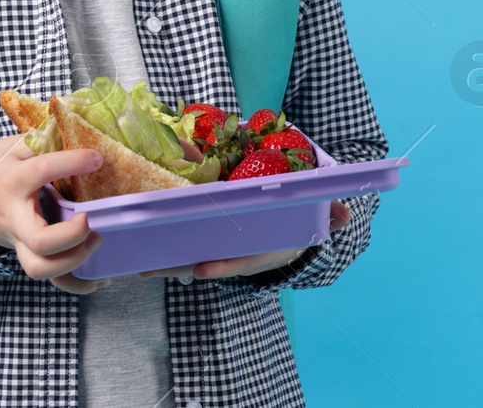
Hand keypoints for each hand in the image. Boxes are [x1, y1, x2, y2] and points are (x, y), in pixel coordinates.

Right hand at [0, 134, 113, 293]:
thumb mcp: (13, 146)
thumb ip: (43, 141)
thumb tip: (79, 129)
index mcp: (14, 181)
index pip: (41, 172)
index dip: (71, 163)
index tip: (97, 158)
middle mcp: (15, 216)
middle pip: (40, 242)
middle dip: (71, 236)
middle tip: (88, 219)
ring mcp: (19, 240)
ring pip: (40, 269)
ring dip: (73, 262)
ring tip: (96, 241)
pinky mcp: (26, 253)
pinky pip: (50, 280)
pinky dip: (77, 284)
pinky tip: (100, 279)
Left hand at [137, 199, 350, 279]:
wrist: (288, 235)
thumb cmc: (298, 226)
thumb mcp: (316, 218)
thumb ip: (330, 213)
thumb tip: (344, 213)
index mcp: (262, 251)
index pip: (241, 261)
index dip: (223, 266)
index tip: (201, 269)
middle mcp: (239, 255)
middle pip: (206, 262)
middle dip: (178, 267)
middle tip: (150, 267)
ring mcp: (224, 251)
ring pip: (191, 258)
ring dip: (166, 262)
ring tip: (138, 264)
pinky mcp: (211, 244)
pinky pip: (187, 249)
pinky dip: (168, 252)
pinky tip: (144, 253)